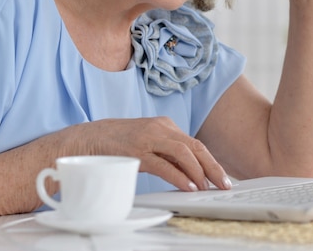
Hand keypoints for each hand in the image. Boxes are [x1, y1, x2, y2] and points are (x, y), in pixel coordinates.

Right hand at [86, 117, 230, 191]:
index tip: (222, 177)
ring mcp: (148, 139)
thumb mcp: (147, 142)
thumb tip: (189, 172)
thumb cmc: (118, 143)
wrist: (87, 137)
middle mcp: (160, 128)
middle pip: (195, 146)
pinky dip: (178, 176)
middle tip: (224, 183)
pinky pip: (163, 164)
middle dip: (212, 166)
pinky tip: (188, 186)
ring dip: (199, 171)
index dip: (211, 161)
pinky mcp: (136, 152)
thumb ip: (167, 153)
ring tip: (206, 187)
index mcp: (165, 125)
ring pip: (183, 153)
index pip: (195, 144)